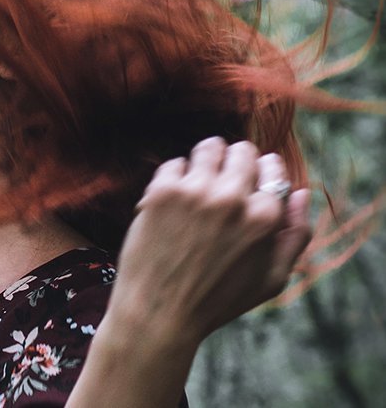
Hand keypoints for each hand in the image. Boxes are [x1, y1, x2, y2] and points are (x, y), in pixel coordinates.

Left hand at [109, 137, 311, 347]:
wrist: (159, 313)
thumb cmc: (217, 301)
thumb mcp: (271, 279)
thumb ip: (295, 235)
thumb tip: (302, 193)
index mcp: (265, 217)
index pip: (273, 169)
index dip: (262, 174)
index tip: (249, 184)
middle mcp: (232, 198)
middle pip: (242, 151)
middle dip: (235, 162)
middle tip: (222, 183)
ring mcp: (195, 191)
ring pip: (209, 147)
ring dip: (206, 161)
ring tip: (198, 186)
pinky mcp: (162, 191)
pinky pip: (174, 164)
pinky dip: (174, 179)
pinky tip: (172, 204)